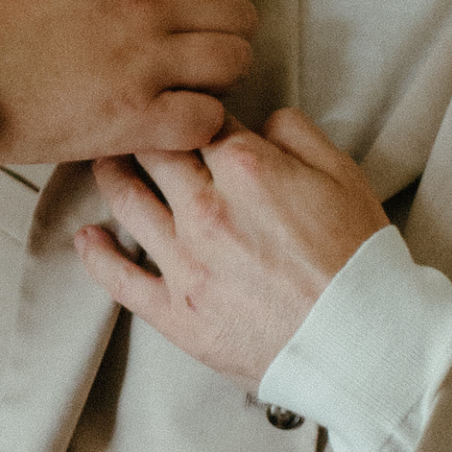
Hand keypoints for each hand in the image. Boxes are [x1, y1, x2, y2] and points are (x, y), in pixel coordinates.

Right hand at [0, 0, 254, 165]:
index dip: (190, 18)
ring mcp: (146, 60)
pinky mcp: (135, 115)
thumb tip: (136, 12)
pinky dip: (195, 130)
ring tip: (179, 102)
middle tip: (189, 73)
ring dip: (214, 87)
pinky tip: (163, 132)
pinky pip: (208, 121)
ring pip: (235, 67)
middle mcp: (146, 5)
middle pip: (238, 21)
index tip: (169, 42)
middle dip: (220, 46)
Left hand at [74, 107, 386, 379]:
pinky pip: (120, 279)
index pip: (197, 120)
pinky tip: (88, 237)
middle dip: (137, 131)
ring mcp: (185, 263)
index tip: (179, 108)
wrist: (364, 344)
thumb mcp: (345, 176)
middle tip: (123, 122)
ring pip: (127, 201)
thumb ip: (298, 133)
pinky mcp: (176, 313)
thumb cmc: (360, 260)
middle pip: (153, 152)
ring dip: (109, 175)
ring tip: (103, 162)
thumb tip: (263, 116)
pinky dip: (97, 254)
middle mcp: (206, 209)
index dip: (188, 109)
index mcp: (246, 168)